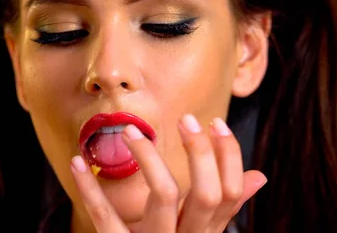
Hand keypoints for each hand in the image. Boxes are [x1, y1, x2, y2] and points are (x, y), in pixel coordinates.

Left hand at [70, 114, 266, 232]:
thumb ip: (225, 207)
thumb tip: (259, 176)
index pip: (230, 193)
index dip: (229, 158)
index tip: (216, 123)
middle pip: (206, 195)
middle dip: (200, 153)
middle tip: (186, 119)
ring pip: (164, 197)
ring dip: (148, 158)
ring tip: (129, 131)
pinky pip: (106, 217)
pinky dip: (89, 188)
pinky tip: (77, 163)